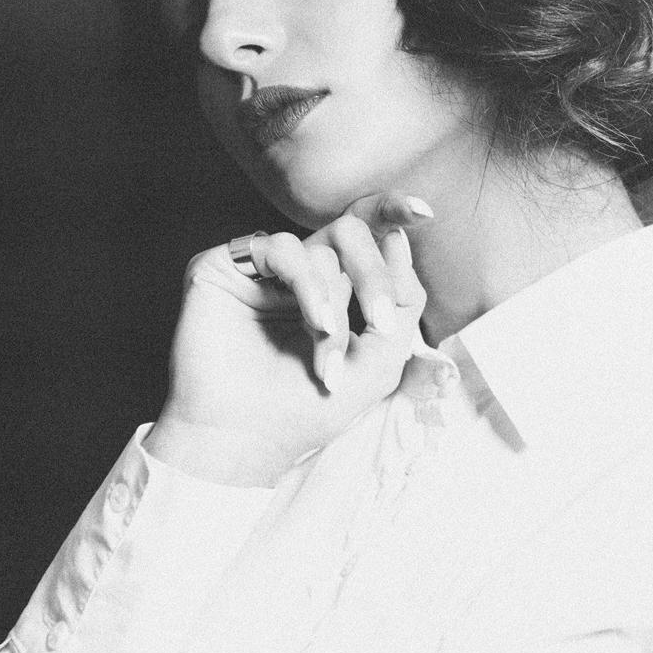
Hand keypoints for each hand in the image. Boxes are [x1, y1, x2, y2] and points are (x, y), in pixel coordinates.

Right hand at [143, 193, 432, 485]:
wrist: (245, 440)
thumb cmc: (306, 409)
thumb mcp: (378, 363)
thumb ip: (399, 304)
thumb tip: (399, 238)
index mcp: (333, 286)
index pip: (365, 235)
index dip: (392, 212)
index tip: (424, 212)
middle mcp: (299, 269)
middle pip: (351, 231)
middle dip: (374, 274)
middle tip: (379, 322)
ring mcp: (263, 267)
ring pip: (321, 244)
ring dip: (336, 300)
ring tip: (330, 343)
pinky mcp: (227, 265)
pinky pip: (284, 249)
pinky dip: (310, 286)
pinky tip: (317, 322)